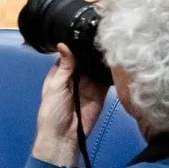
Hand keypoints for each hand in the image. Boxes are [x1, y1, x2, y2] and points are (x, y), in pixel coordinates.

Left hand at [32, 43, 107, 167]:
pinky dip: (110, 74)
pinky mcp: (100, 93)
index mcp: (59, 73)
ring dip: (102, 62)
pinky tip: (116, 64)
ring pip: (96, 69)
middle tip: (103, 38)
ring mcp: (88, 85)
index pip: (70, 55)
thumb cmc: (52, 110)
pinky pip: (106, 81)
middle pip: (85, 61)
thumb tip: (63, 44)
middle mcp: (75, 77)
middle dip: (92, 52)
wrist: (64, 135)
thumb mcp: (56, 86)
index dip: (77, 46)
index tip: (86, 32)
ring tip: (111, 48)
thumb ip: (64, 67)